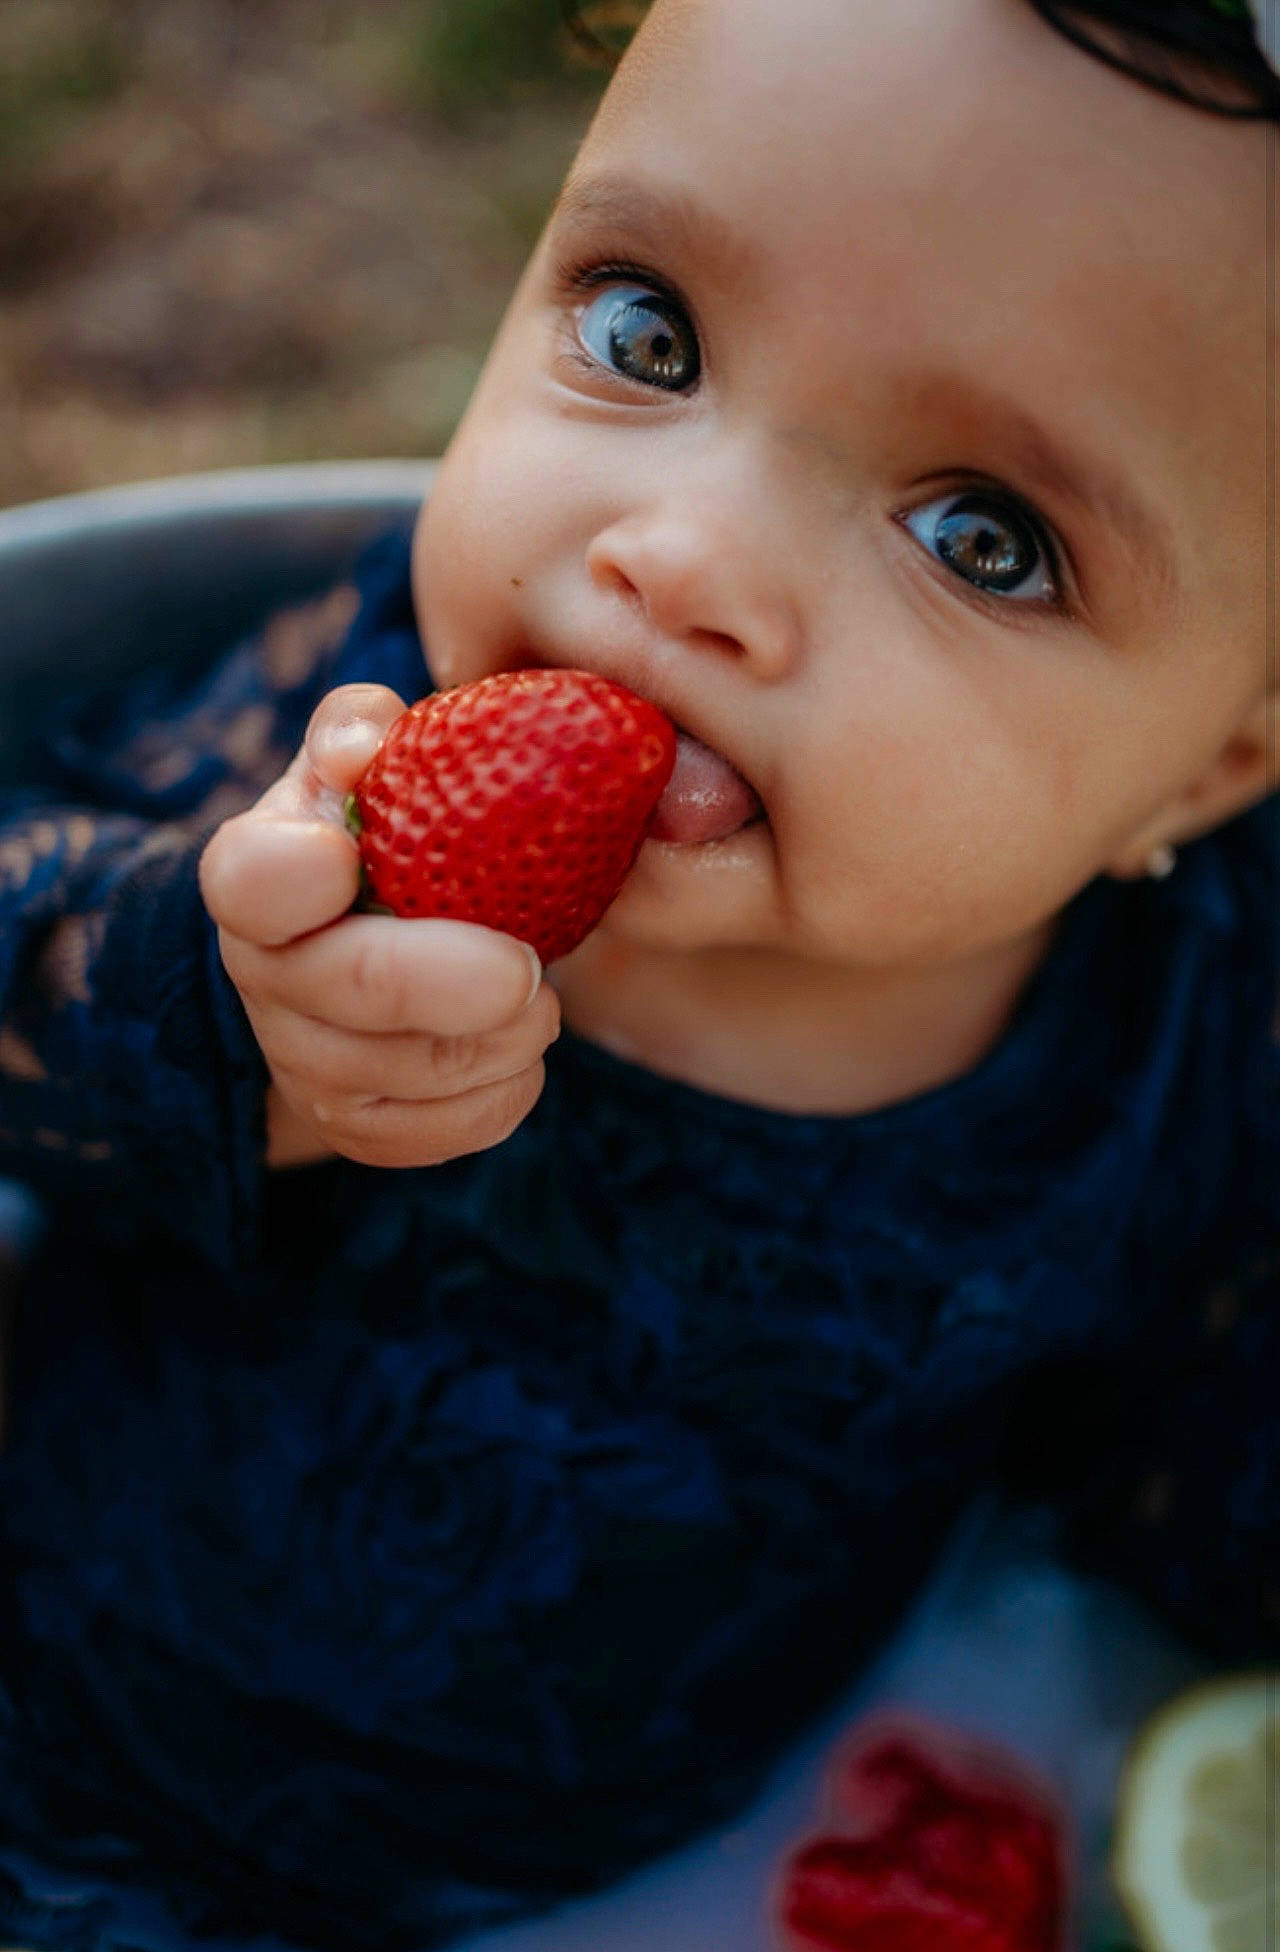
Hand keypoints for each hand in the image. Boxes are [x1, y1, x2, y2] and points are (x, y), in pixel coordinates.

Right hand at [199, 683, 558, 1168]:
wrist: (365, 932)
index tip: (358, 857)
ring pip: (416, 1074)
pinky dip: (506, 1094)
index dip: (301, 874)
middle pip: (354, 991)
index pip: (253, 880)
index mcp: (254, 874)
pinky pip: (446, 1133)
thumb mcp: (359, 758)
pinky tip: (519, 1048)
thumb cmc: (376, 826)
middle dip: (460, 983)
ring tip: (540, 996)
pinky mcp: (355, 1128)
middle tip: (534, 968)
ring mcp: (302, 1063)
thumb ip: (358, 729)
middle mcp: (262, 976)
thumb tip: (361, 747)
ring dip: (507, 1039)